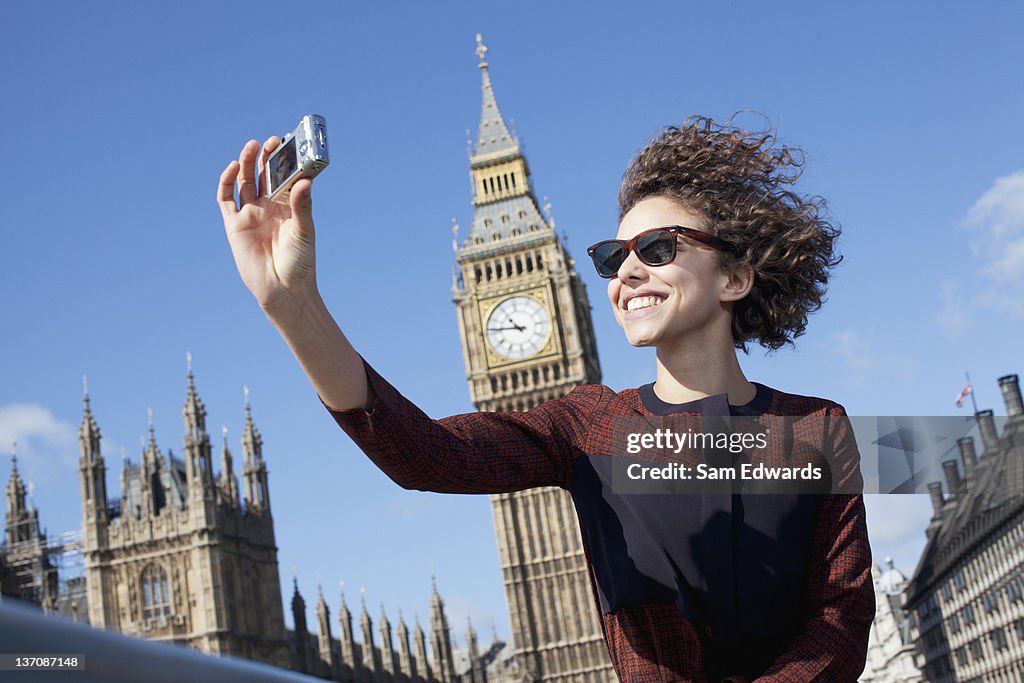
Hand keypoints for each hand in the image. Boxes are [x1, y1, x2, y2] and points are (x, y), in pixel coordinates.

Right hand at [217, 138, 317, 313]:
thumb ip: (303, 205)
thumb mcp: (304, 231)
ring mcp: (251, 214)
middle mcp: (268, 206)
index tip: (290, 143)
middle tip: (271, 141)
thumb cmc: (300, 262)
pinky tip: (233, 168)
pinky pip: (226, 199)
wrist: (283, 289)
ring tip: (252, 146)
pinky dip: (227, 182)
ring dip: (246, 162)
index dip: (285, 159)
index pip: (285, 175)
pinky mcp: (235, 225)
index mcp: (288, 205)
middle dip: (266, 156)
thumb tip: (305, 180)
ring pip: (245, 181)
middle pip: (263, 174)